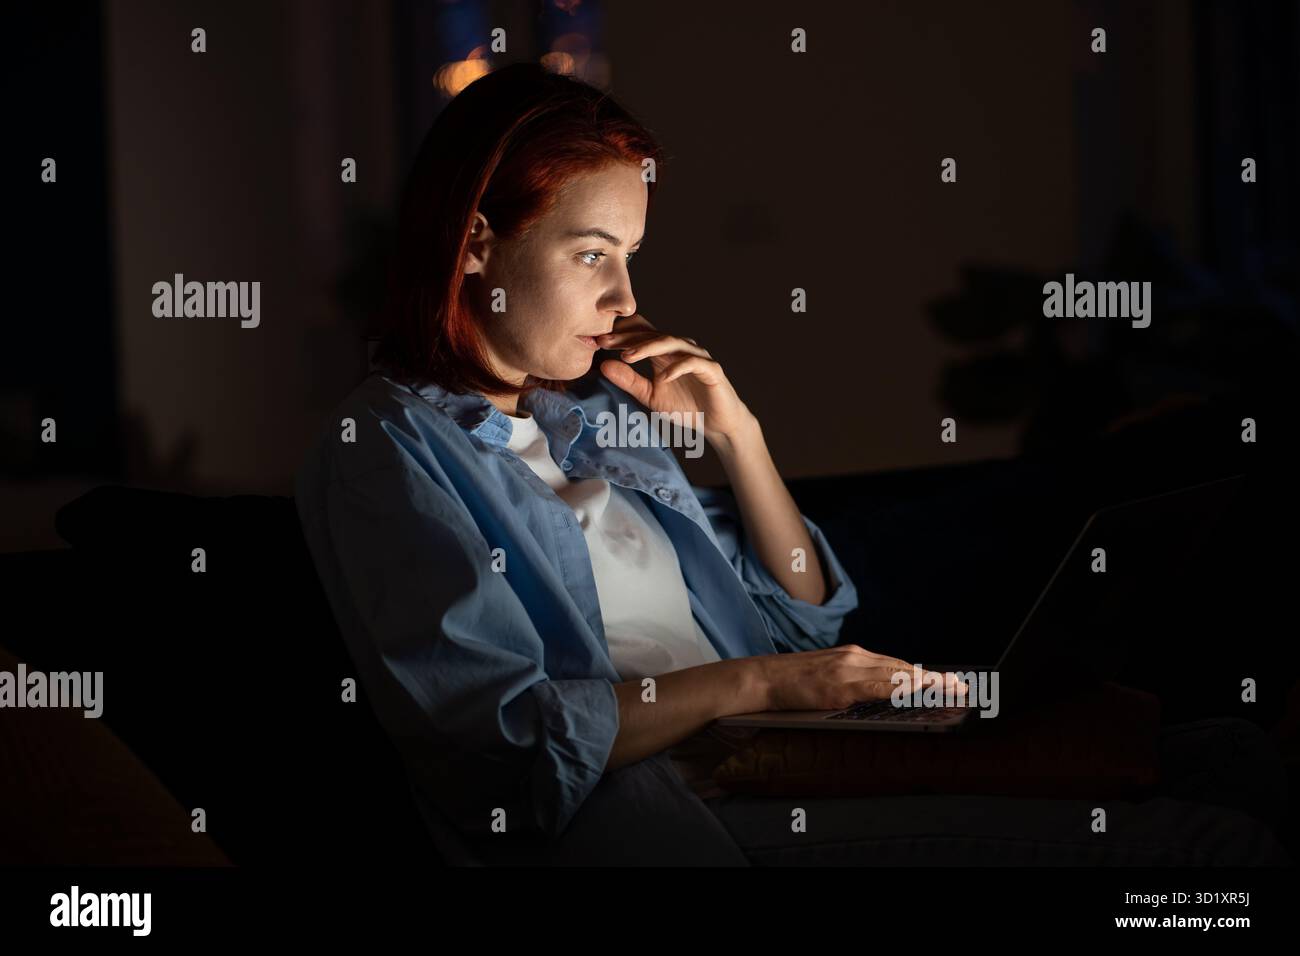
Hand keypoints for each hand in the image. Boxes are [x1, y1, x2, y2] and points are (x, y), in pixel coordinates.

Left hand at [595, 312, 756, 446]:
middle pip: (652, 334)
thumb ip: (629, 381)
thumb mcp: (650, 396)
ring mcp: (697, 356)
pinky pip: (693, 362)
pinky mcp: (712, 369)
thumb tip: (604, 366)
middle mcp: (680, 348)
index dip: (620, 334)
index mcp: (665, 352)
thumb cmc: (685, 407)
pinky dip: (676, 367)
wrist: (717, 424)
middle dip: (627, 338)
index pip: (641, 333)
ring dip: (649, 347)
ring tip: (628, 356)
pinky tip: (662, 377)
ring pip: (672, 342)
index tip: (598, 342)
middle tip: (604, 342)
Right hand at [748, 645, 969, 712]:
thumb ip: (852, 682)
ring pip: (897, 674)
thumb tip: (878, 694)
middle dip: (935, 678)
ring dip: (927, 682)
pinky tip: (917, 693)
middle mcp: (855, 657)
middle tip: (963, 687)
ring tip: (952, 690)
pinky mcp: (840, 685)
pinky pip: (878, 687)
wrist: (762, 678)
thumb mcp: (827, 676)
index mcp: (853, 655)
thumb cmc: (791, 682)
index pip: (897, 665)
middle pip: (904, 667)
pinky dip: (902, 688)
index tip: (949, 681)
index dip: (924, 674)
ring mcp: (848, 668)